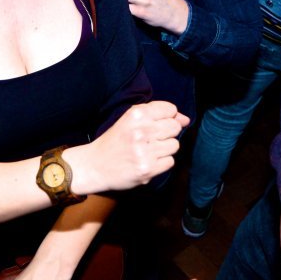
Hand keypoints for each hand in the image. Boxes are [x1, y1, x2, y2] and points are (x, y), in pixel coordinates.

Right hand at [69, 101, 189, 194]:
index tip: (154, 125)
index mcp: (136, 115)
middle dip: (167, 133)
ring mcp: (144, 151)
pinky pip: (170, 162)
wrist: (94, 166)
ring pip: (174, 145)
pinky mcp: (147, 169)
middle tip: (150, 140)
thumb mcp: (131, 121)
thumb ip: (158, 115)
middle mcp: (141, 131)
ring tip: (148, 151)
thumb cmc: (115, 141)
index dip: (167, 118)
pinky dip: (161, 163)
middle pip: (175, 127)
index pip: (170, 110)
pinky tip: (147, 161)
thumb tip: (186, 119)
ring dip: (164, 149)